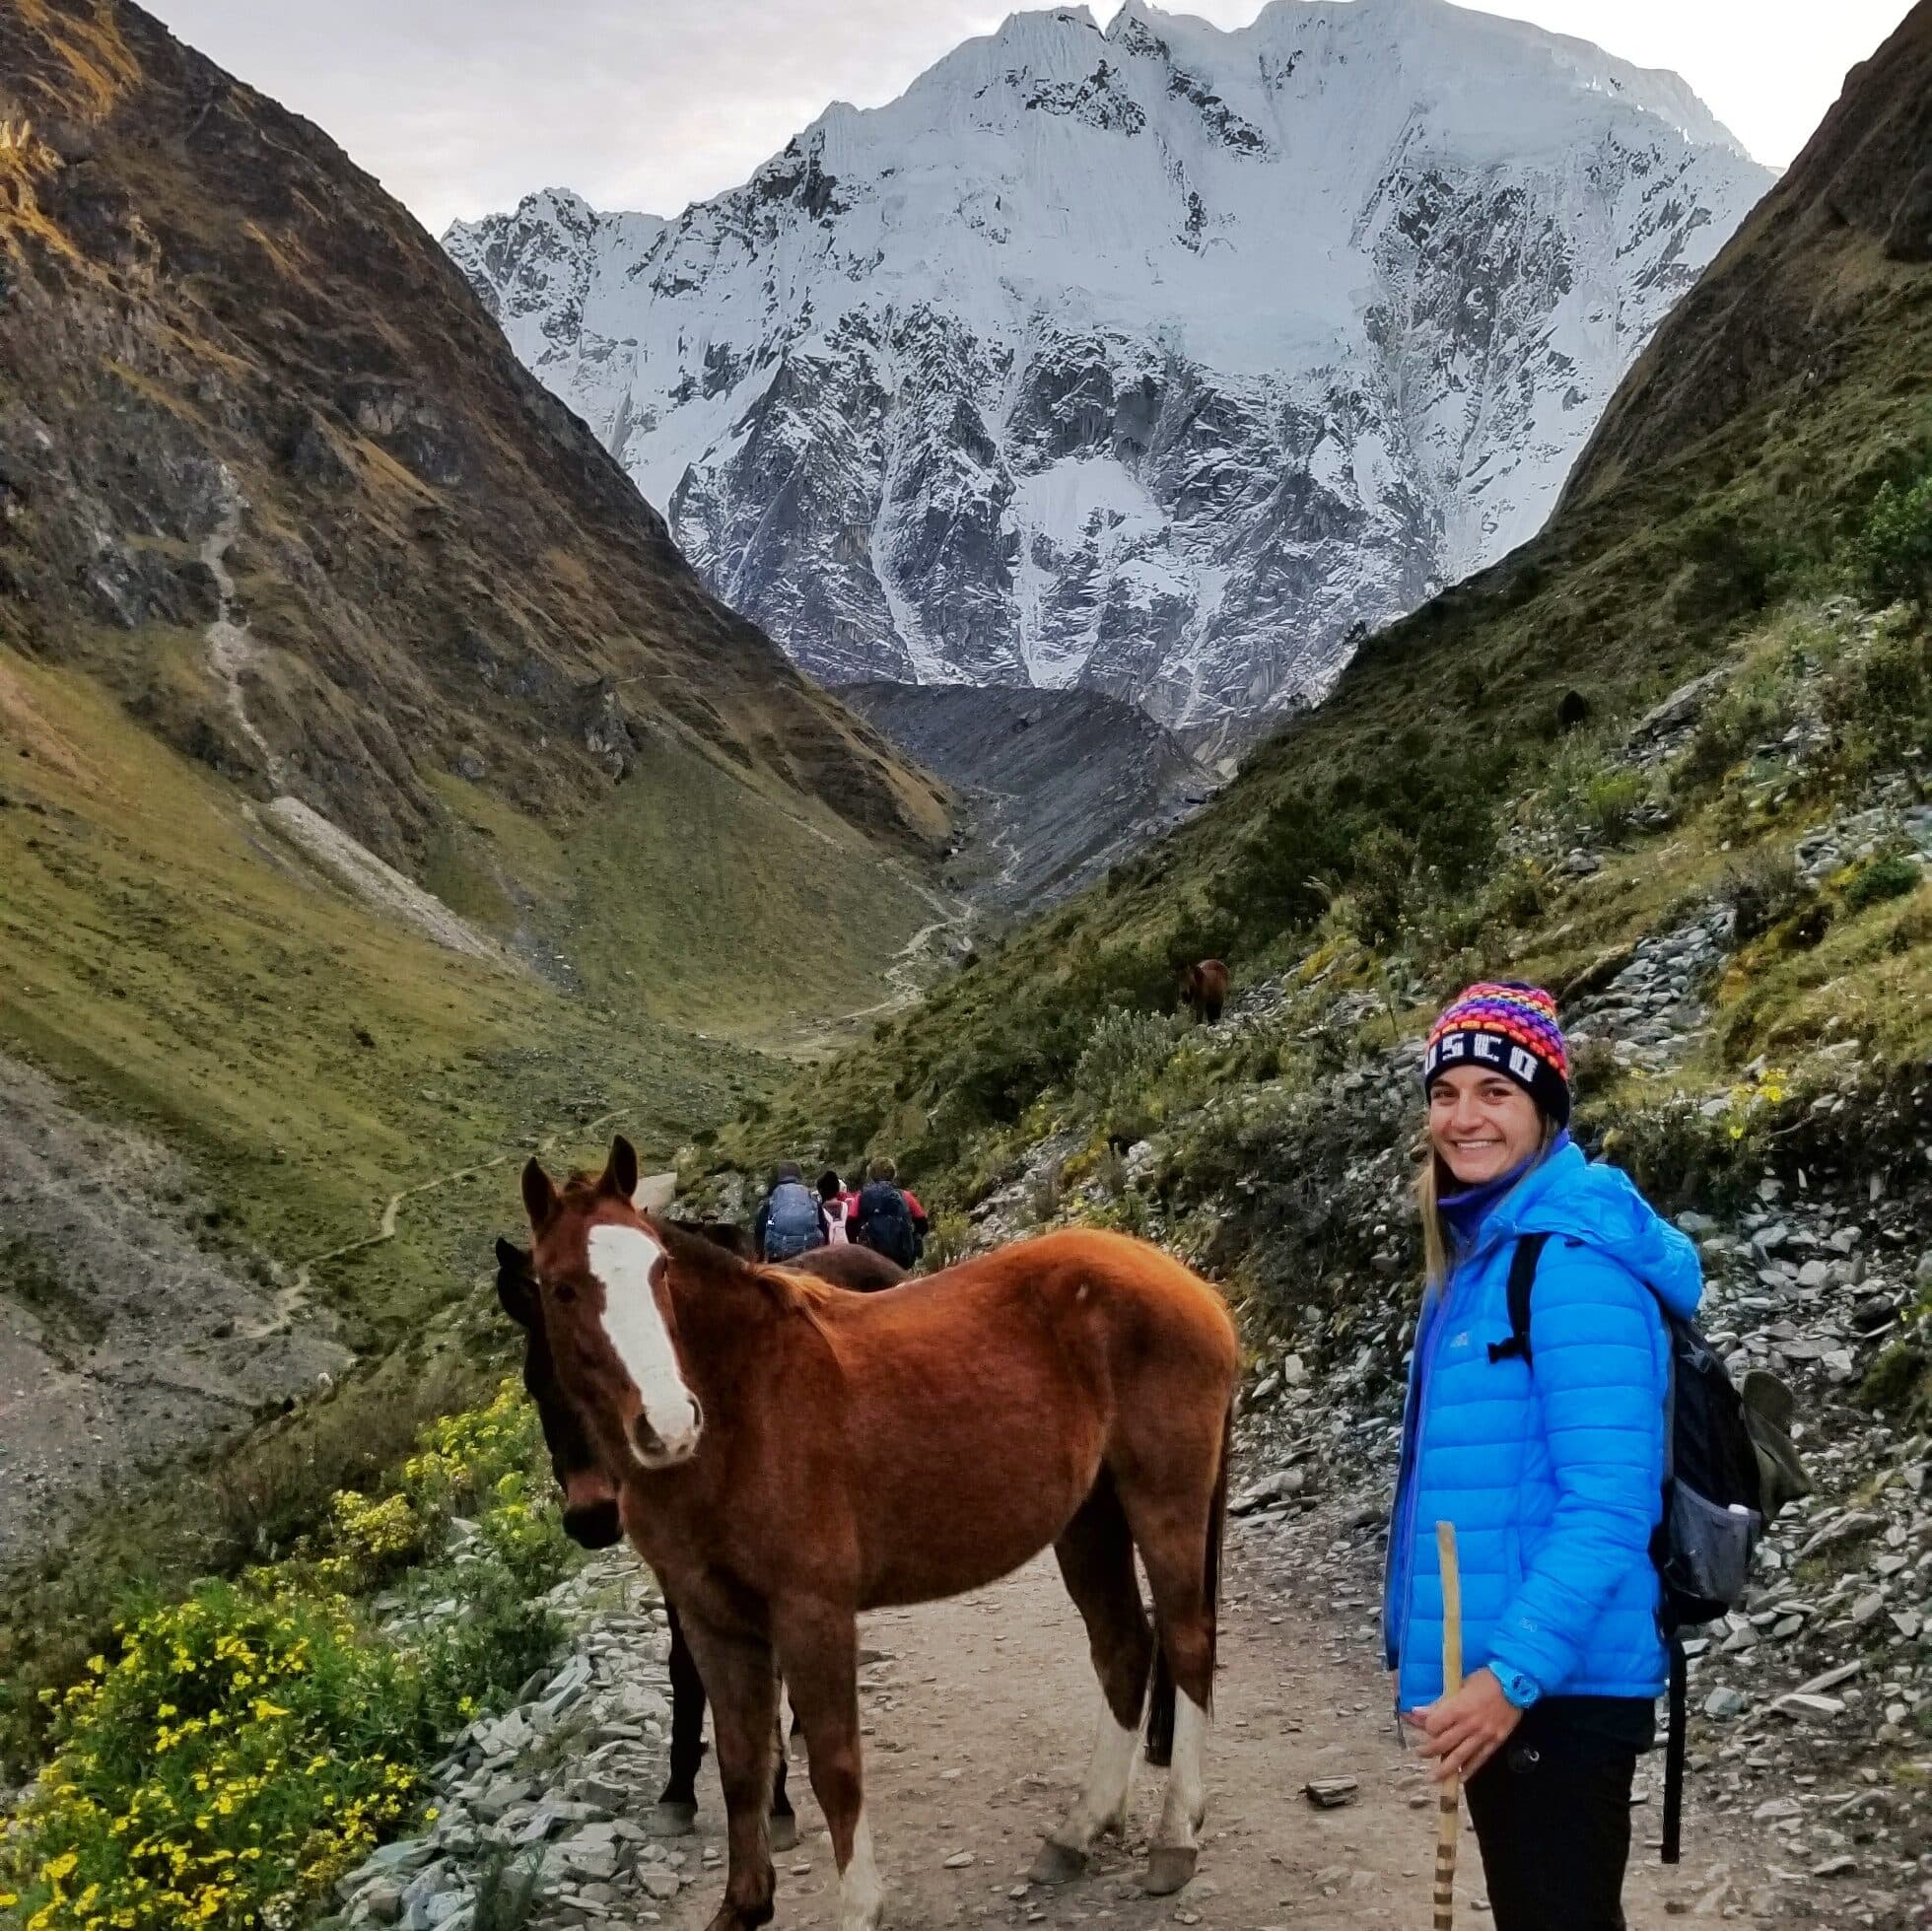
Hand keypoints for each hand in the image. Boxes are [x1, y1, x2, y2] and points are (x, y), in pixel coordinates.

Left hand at [1405, 1668, 1523, 1781]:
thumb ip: (1439, 1703)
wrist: (1516, 1683)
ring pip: (1460, 1757)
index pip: (1434, 1726)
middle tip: (1420, 1754)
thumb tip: (1416, 1713)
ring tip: (1433, 1778)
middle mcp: (1469, 1725)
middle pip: (1443, 1744)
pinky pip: (1480, 1760)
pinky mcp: (1496, 1742)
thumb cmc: (1485, 1679)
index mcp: (1458, 1708)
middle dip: (1429, 1751)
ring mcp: (1484, 1736)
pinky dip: (1469, 1770)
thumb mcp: (1459, 1685)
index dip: (1427, 1728)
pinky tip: (1460, 1778)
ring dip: (1445, 1770)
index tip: (1426, 1727)